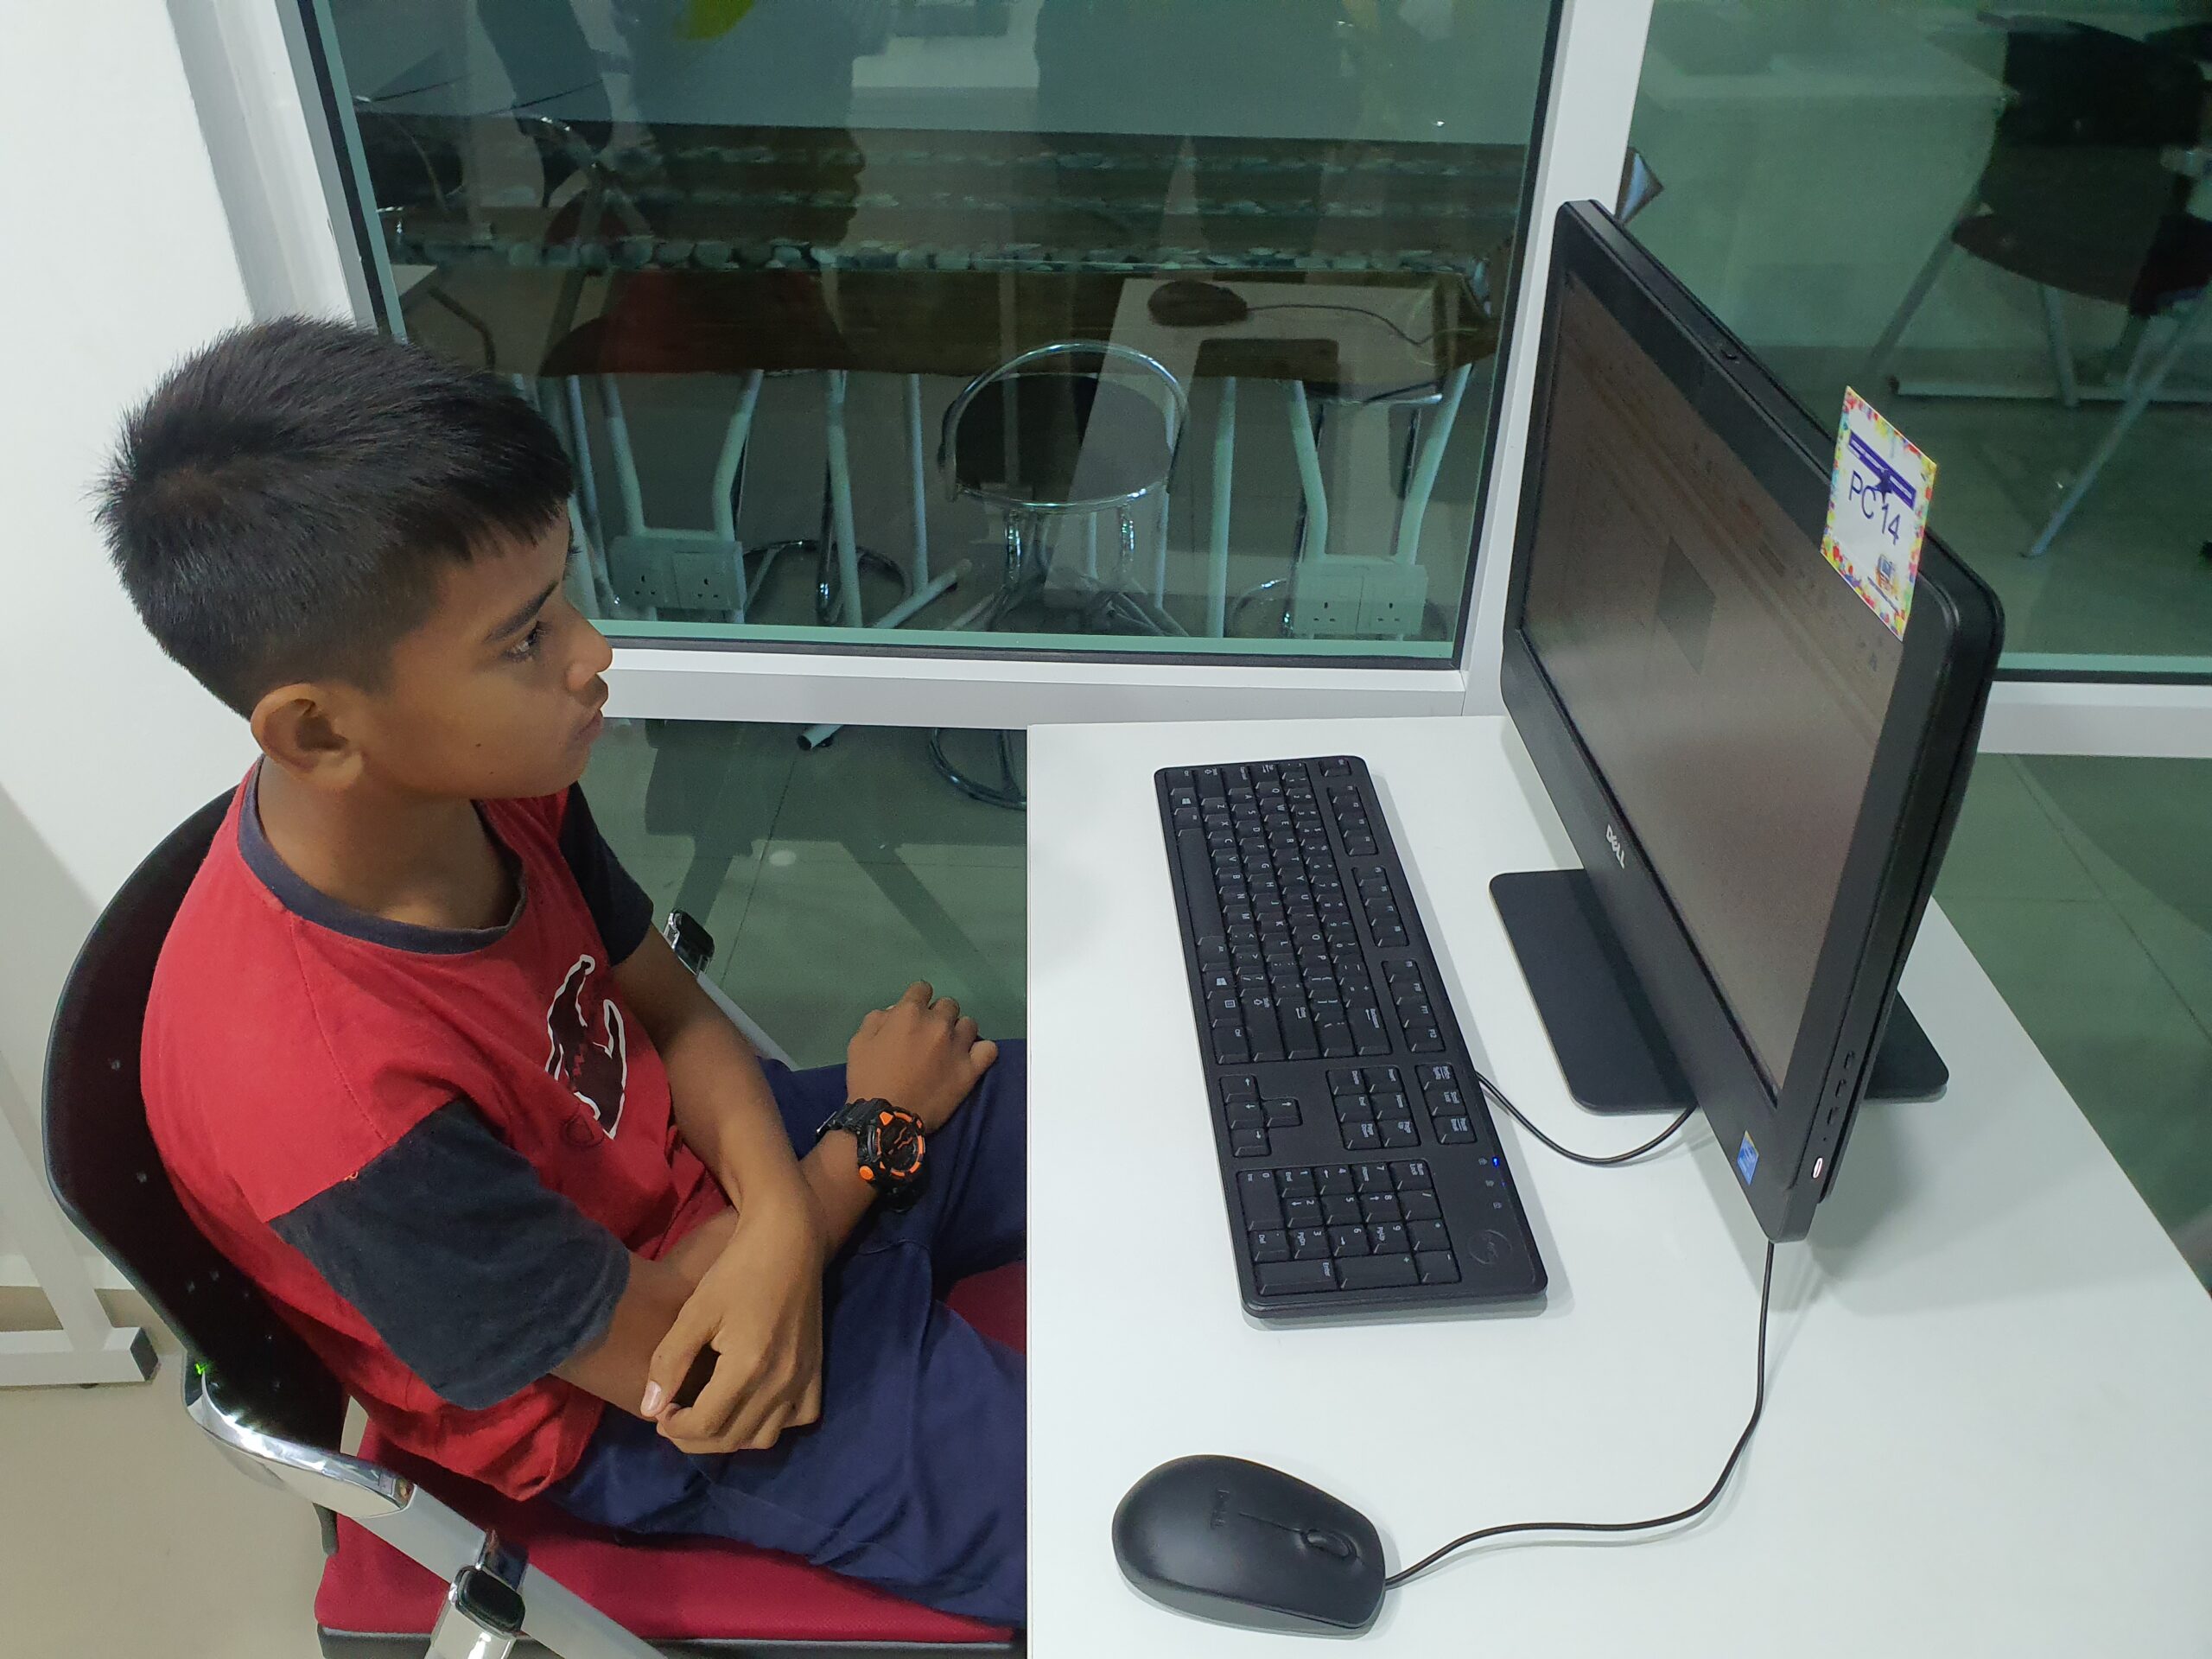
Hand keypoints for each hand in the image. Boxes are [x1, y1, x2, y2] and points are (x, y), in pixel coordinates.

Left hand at [641, 1196, 825, 1453]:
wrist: (788, 1240)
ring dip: (731, 1436)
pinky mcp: (817, 1369)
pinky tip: (752, 1406)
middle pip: (732, 1438)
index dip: (674, 1428)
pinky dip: (773, 1423)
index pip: (706, 1424)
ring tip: (708, 1415)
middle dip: (695, 1438)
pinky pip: (799, 1418)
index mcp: (748, 1365)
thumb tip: (650, 1409)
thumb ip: (670, 1361)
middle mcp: (781, 1380)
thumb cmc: (737, 1269)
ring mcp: (804, 1378)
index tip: (659, 1414)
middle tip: (673, 1419)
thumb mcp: (695, 1311)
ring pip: (765, 1437)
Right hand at [847, 982, 998, 1132]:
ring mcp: (957, 1045)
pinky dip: (981, 1050)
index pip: (922, 989)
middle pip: (948, 1005)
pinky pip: (988, 1049)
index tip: (915, 1013)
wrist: (886, 1118)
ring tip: (950, 1048)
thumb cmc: (868, 1079)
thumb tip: (893, 1011)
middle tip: (929, 1035)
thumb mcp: (859, 1042)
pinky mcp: (971, 1069)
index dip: (918, 999)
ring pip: (969, 1024)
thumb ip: (877, 1019)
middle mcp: (937, 1023)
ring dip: (959, 1031)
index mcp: (909, 1012)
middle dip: (939, 1015)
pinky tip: (971, 1058)